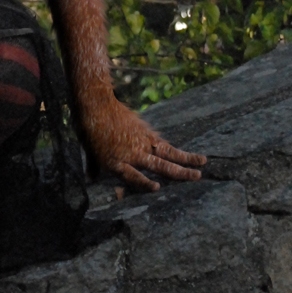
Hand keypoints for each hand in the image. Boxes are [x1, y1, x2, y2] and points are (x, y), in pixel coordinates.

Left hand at [82, 92, 205, 192]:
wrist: (95, 104)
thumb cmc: (88, 130)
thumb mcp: (89, 152)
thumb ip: (93, 167)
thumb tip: (90, 181)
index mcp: (115, 162)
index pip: (132, 176)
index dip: (144, 182)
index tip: (157, 187)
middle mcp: (132, 153)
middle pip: (159, 165)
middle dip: (179, 173)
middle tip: (197, 177)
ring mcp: (140, 142)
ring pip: (167, 153)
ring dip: (186, 159)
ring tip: (202, 164)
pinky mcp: (144, 131)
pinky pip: (162, 143)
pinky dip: (174, 150)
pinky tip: (186, 155)